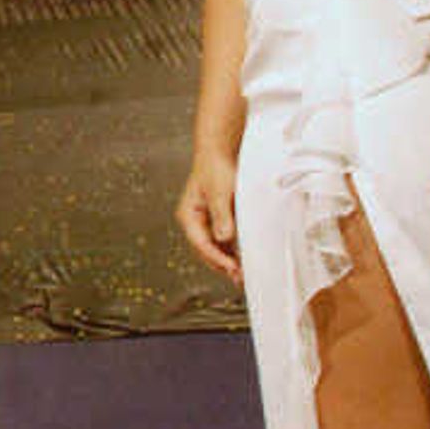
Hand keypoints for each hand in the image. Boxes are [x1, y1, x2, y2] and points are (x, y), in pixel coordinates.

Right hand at [176, 149, 242, 281]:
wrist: (218, 151)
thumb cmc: (215, 168)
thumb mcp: (220, 193)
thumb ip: (222, 216)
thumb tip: (224, 238)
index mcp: (189, 215)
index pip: (201, 243)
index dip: (216, 257)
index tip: (231, 267)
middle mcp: (194, 220)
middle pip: (205, 249)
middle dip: (221, 264)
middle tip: (238, 277)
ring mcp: (205, 220)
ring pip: (214, 246)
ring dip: (226, 259)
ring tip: (240, 273)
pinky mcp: (217, 217)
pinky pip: (222, 238)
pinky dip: (230, 249)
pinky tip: (240, 257)